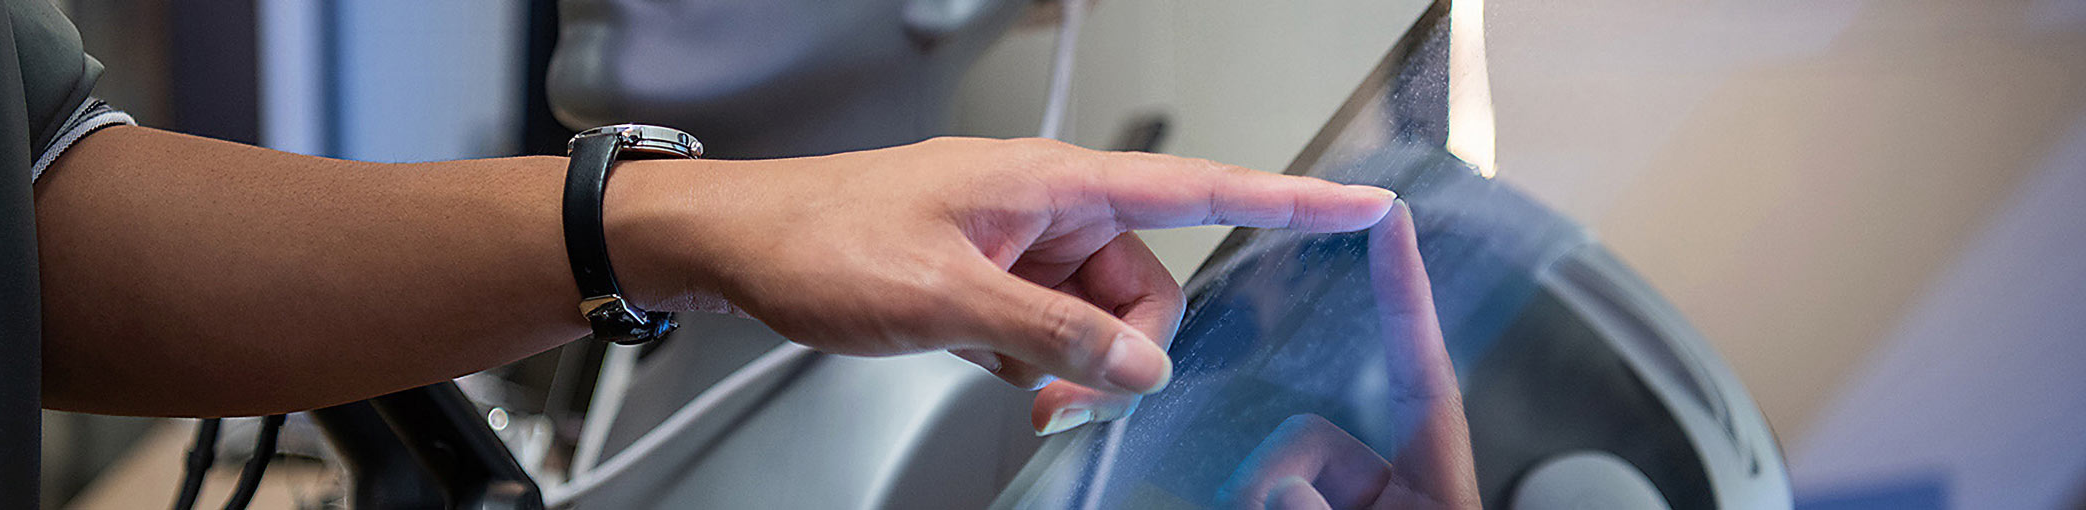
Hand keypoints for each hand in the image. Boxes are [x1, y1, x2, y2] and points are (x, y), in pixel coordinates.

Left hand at [605, 137, 1397, 432]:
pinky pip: (1050, 328)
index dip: (1286, 201)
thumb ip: (1051, 333)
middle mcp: (1046, 207)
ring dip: (1075, 365)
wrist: (738, 246)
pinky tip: (994, 371)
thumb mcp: (945, 294)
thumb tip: (1138, 367)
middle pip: (1145, 283)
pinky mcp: (990, 280)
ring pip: (1097, 317)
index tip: (1360, 207)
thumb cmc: (822, 238)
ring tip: (1018, 389)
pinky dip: (1038, 362)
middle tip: (1067, 394)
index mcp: (1051, 182)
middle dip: (1125, 348)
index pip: (1194, 188)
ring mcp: (1017, 245)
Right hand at [1213, 203, 1479, 509]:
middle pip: (1307, 429)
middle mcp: (1387, 490)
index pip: (1422, 369)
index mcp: (1434, 487)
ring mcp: (1341, 506)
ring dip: (1253, 494)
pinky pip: (1248, 490)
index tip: (1393, 218)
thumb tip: (1286, 487)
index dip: (1407, 289)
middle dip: (1276, 466)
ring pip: (1270, 466)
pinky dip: (1244, 506)